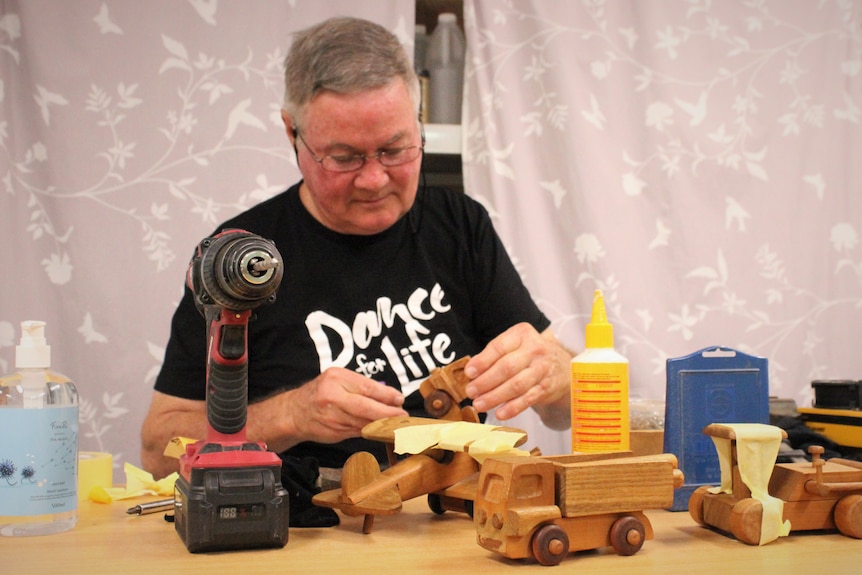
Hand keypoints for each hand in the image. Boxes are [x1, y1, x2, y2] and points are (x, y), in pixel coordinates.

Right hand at [250, 367, 407, 451]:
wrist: (294, 412)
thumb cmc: (321, 392)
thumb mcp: (338, 380)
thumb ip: (361, 386)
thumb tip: (391, 397)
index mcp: (335, 379)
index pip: (366, 387)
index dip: (386, 395)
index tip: (399, 399)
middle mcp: (332, 397)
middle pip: (365, 407)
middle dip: (387, 413)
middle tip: (402, 415)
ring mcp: (332, 417)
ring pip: (363, 422)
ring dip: (383, 424)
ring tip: (397, 423)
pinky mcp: (334, 432)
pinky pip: (358, 431)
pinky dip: (372, 431)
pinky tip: (382, 430)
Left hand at [463, 323, 571, 429]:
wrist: (562, 366)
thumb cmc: (529, 355)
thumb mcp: (514, 345)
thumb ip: (493, 355)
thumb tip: (471, 372)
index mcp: (522, 334)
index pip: (498, 347)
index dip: (482, 361)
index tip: (469, 373)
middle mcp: (534, 349)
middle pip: (506, 367)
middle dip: (485, 382)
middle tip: (471, 392)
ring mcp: (542, 369)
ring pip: (516, 385)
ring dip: (495, 397)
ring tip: (479, 404)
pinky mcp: (546, 387)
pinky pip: (527, 399)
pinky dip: (512, 408)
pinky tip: (499, 413)